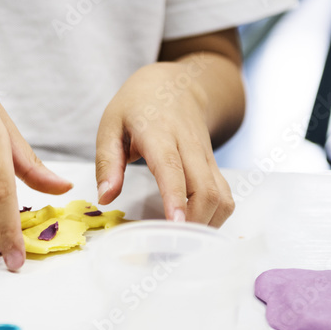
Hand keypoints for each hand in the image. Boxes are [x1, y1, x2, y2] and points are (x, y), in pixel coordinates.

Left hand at [95, 60, 235, 226]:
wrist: (176, 84)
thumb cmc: (136, 105)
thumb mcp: (111, 125)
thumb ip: (107, 162)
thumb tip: (105, 197)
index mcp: (158, 132)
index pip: (171, 166)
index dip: (175, 196)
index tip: (175, 223)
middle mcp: (189, 145)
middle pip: (205, 187)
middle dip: (194, 221)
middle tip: (171, 245)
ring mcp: (206, 156)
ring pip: (221, 194)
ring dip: (207, 223)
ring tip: (183, 241)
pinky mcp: (214, 166)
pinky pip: (225, 195)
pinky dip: (215, 217)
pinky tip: (195, 227)